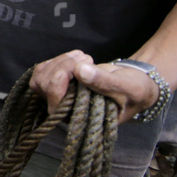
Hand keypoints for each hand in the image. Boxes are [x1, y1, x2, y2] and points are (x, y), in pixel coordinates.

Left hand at [28, 50, 161, 124]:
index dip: (60, 80)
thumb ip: (104, 81)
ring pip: (41, 76)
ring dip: (60, 61)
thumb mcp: (126, 86)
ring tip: (84, 58)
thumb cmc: (134, 90)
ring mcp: (59, 97)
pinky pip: (44, 69)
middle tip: (87, 59)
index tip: (83, 65)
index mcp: (80, 119)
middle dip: (63, 65)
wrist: (135, 85)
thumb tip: (79, 71)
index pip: (54, 102)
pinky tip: (77, 57)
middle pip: (43, 85)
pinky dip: (58, 58)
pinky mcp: (57, 84)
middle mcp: (65, 111)